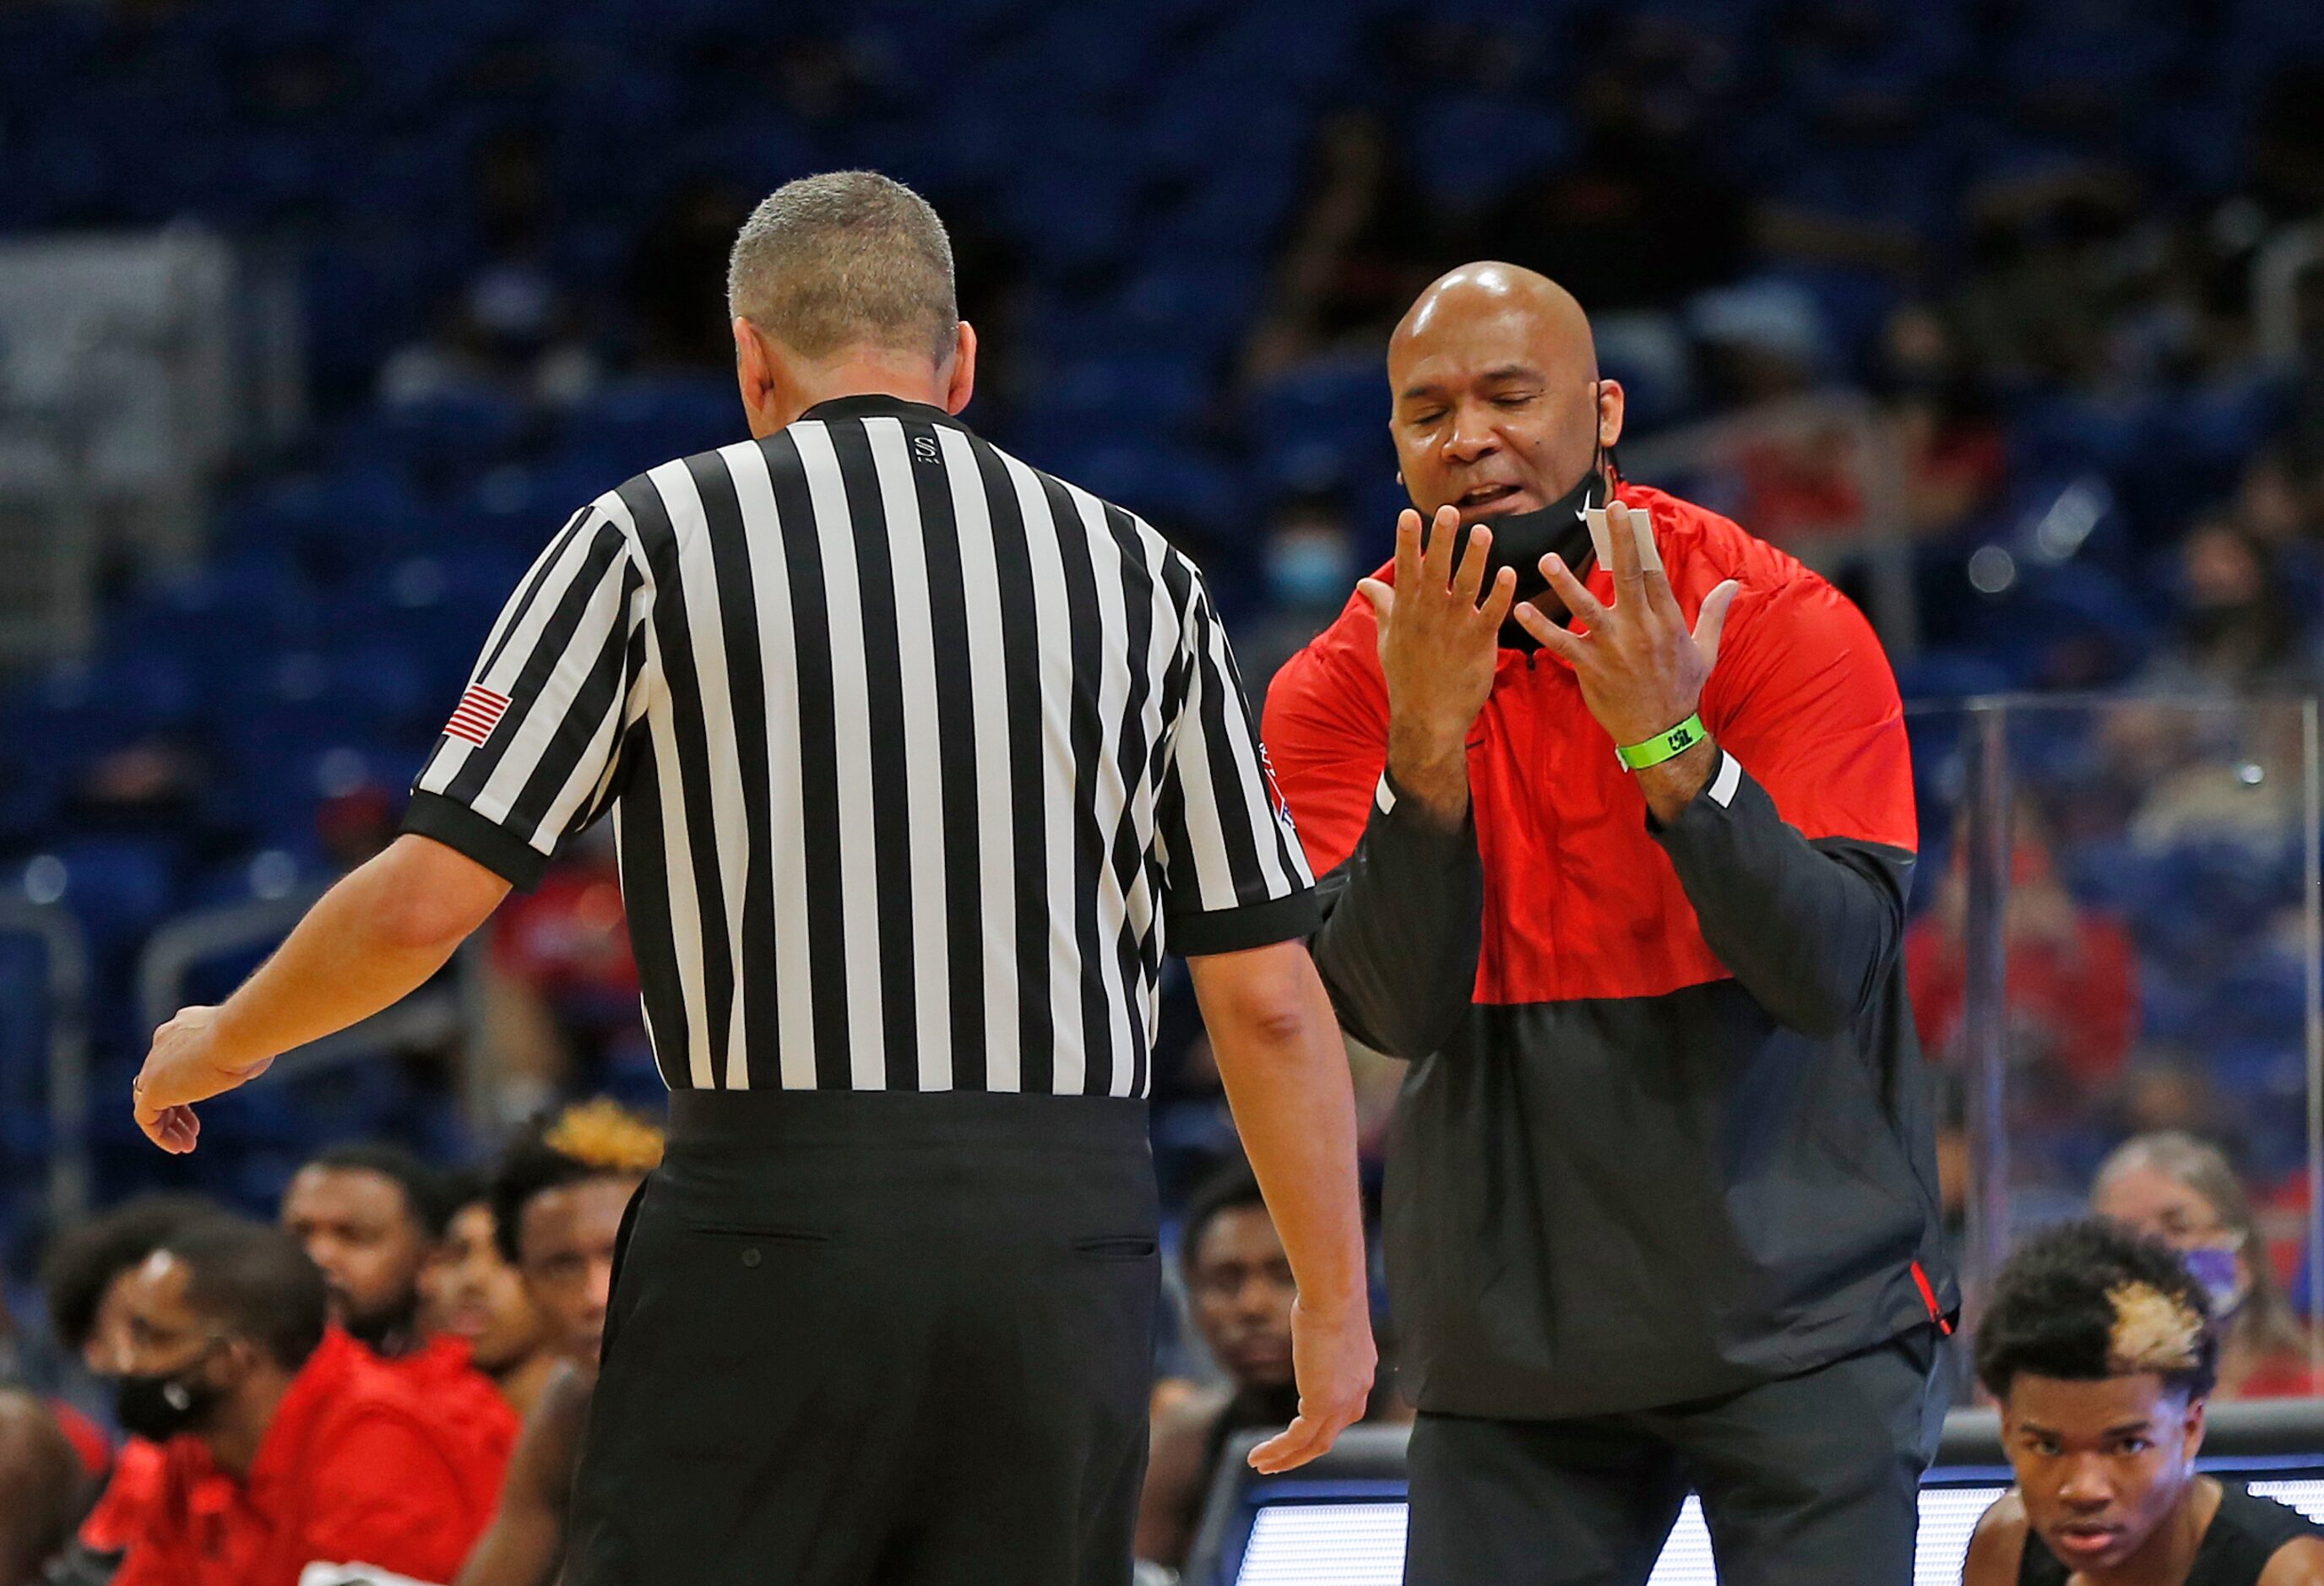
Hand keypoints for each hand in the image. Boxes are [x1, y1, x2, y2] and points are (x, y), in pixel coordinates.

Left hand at [133, 1007, 272, 1153]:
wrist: (239, 1035)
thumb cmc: (254, 1038)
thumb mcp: (249, 1045)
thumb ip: (241, 1055)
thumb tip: (251, 1067)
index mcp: (183, 1026)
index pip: (175, 1058)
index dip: (190, 1083)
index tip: (207, 1100)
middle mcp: (163, 1042)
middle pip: (161, 1082)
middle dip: (179, 1110)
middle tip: (195, 1131)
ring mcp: (153, 1065)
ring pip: (151, 1102)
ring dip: (170, 1126)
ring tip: (188, 1145)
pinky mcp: (151, 1088)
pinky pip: (146, 1118)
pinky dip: (161, 1135)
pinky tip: (179, 1146)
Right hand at [1248, 1295, 1376, 1474]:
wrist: (1335, 1294)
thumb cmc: (1329, 1293)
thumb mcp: (1326, 1319)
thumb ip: (1321, 1334)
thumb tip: (1308, 1317)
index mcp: (1361, 1374)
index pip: (1341, 1412)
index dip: (1318, 1426)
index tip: (1295, 1431)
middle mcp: (1358, 1393)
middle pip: (1329, 1435)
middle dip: (1302, 1452)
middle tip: (1279, 1461)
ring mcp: (1344, 1402)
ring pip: (1313, 1445)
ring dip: (1286, 1459)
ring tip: (1261, 1465)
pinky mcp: (1323, 1404)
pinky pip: (1297, 1439)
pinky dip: (1277, 1451)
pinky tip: (1258, 1455)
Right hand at [1356, 505, 1516, 826]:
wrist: (1427, 719)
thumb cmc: (1407, 676)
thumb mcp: (1389, 639)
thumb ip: (1383, 605)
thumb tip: (1364, 583)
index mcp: (1407, 611)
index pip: (1405, 569)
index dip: (1407, 541)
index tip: (1408, 514)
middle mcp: (1429, 615)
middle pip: (1435, 571)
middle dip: (1441, 540)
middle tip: (1447, 511)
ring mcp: (1454, 629)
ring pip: (1466, 587)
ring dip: (1474, 558)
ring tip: (1483, 531)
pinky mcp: (1478, 643)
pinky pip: (1491, 614)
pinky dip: (1500, 594)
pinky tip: (1509, 573)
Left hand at [1510, 500, 1739, 819]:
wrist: (1662, 734)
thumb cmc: (1682, 690)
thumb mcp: (1706, 651)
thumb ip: (1712, 613)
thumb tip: (1732, 585)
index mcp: (1667, 621)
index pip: (1656, 572)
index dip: (1644, 541)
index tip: (1632, 513)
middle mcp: (1641, 629)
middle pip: (1630, 577)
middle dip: (1619, 542)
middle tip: (1609, 512)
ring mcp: (1614, 648)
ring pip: (1588, 608)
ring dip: (1566, 583)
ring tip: (1546, 559)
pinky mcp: (1591, 667)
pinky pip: (1561, 644)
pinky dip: (1541, 628)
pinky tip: (1521, 609)